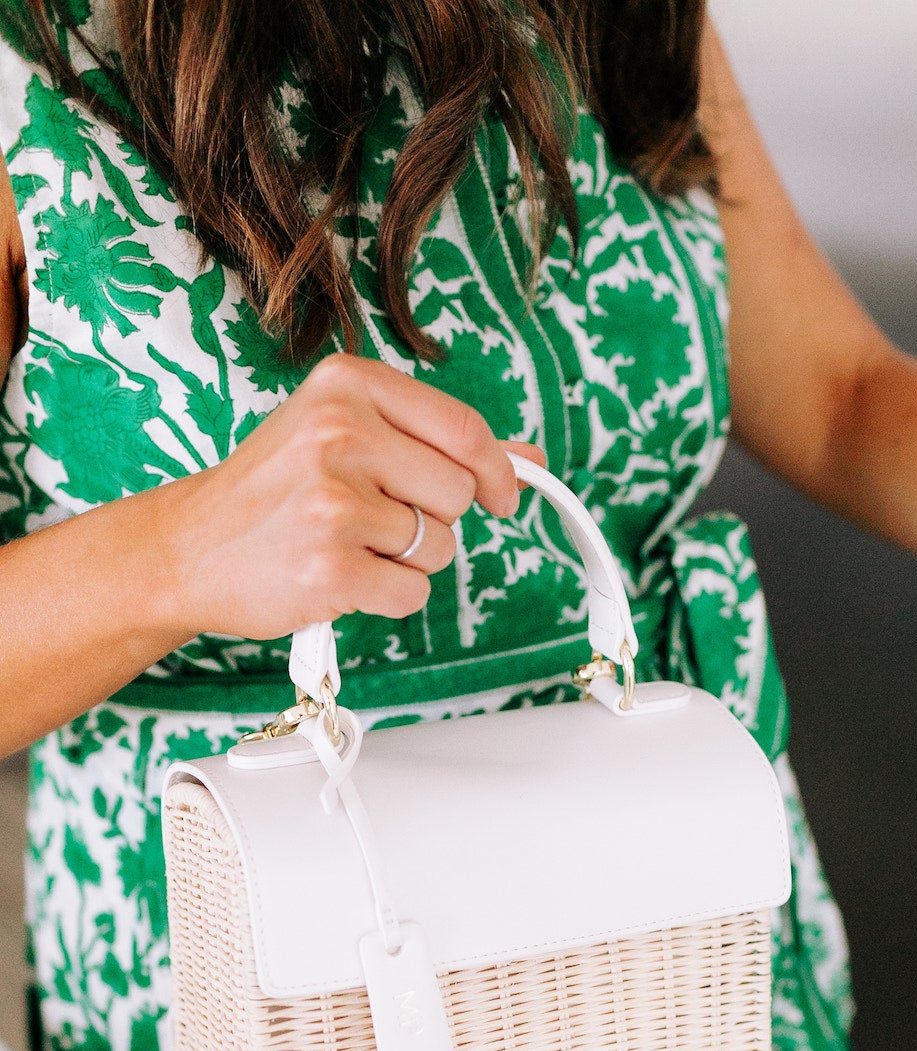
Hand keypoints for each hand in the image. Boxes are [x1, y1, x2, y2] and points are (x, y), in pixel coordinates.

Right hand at [161, 353, 543, 643]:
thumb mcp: (343, 436)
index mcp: (347, 386)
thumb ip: (437, 442)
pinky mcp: (331, 568)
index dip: (499, 472)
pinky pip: (412, 593)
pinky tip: (339, 577)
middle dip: (433, 518)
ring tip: (346, 545)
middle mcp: (339, 434)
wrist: (185, 550)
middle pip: (459, 494)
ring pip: (439, 547)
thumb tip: (530, 459)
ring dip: (407, 561)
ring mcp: (334, 503)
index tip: (503, 498)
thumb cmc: (272, 494)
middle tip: (372, 519)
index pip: (464, 430)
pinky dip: (387, 596)